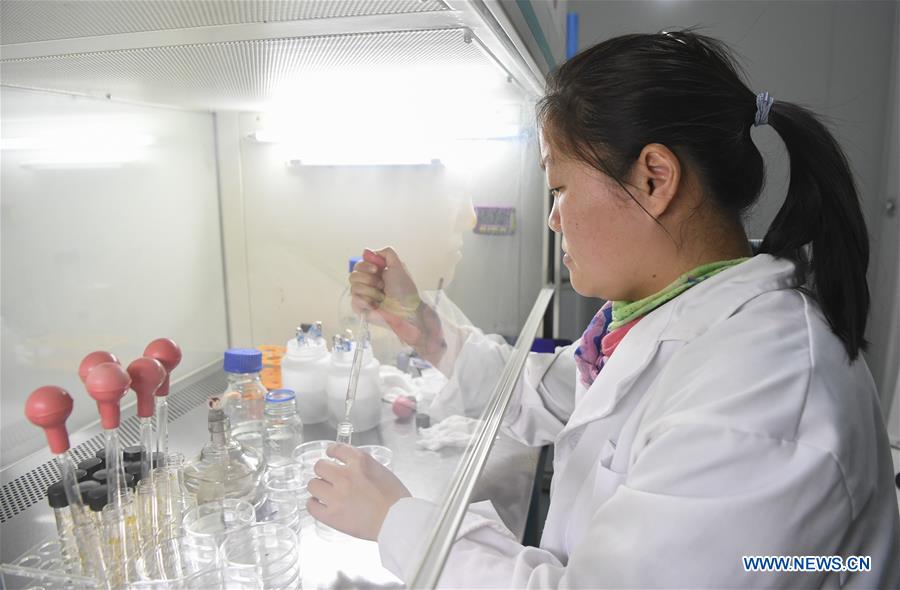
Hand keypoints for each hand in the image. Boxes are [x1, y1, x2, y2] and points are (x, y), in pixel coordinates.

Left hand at [306, 444, 410, 540]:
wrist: (398, 521)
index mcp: (360, 462)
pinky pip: (311, 506)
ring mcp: (336, 496)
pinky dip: (313, 504)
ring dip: (318, 487)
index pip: (337, 448)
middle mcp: (345, 476)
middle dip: (324, 471)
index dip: (331, 451)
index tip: (330, 454)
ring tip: (323, 492)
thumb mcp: (382, 471)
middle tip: (328, 478)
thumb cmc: (396, 500)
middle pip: (320, 466)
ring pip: (312, 484)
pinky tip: (319, 504)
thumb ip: (364, 467)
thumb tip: (352, 467)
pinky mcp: (332, 515)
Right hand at [350, 247, 446, 364]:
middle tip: (382, 285)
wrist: (406, 310)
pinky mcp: (361, 308)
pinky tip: (375, 304)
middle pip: (353, 275)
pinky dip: (366, 301)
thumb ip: (387, 253)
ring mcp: (363, 296)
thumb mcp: (399, 266)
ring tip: (381, 296)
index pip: (359, 264)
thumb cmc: (405, 290)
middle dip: (369, 279)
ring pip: (354, 287)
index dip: (365, 266)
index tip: (376, 269)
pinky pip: (354, 300)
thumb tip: (368, 251)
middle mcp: (367, 283)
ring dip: (371, 291)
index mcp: (375, 273)